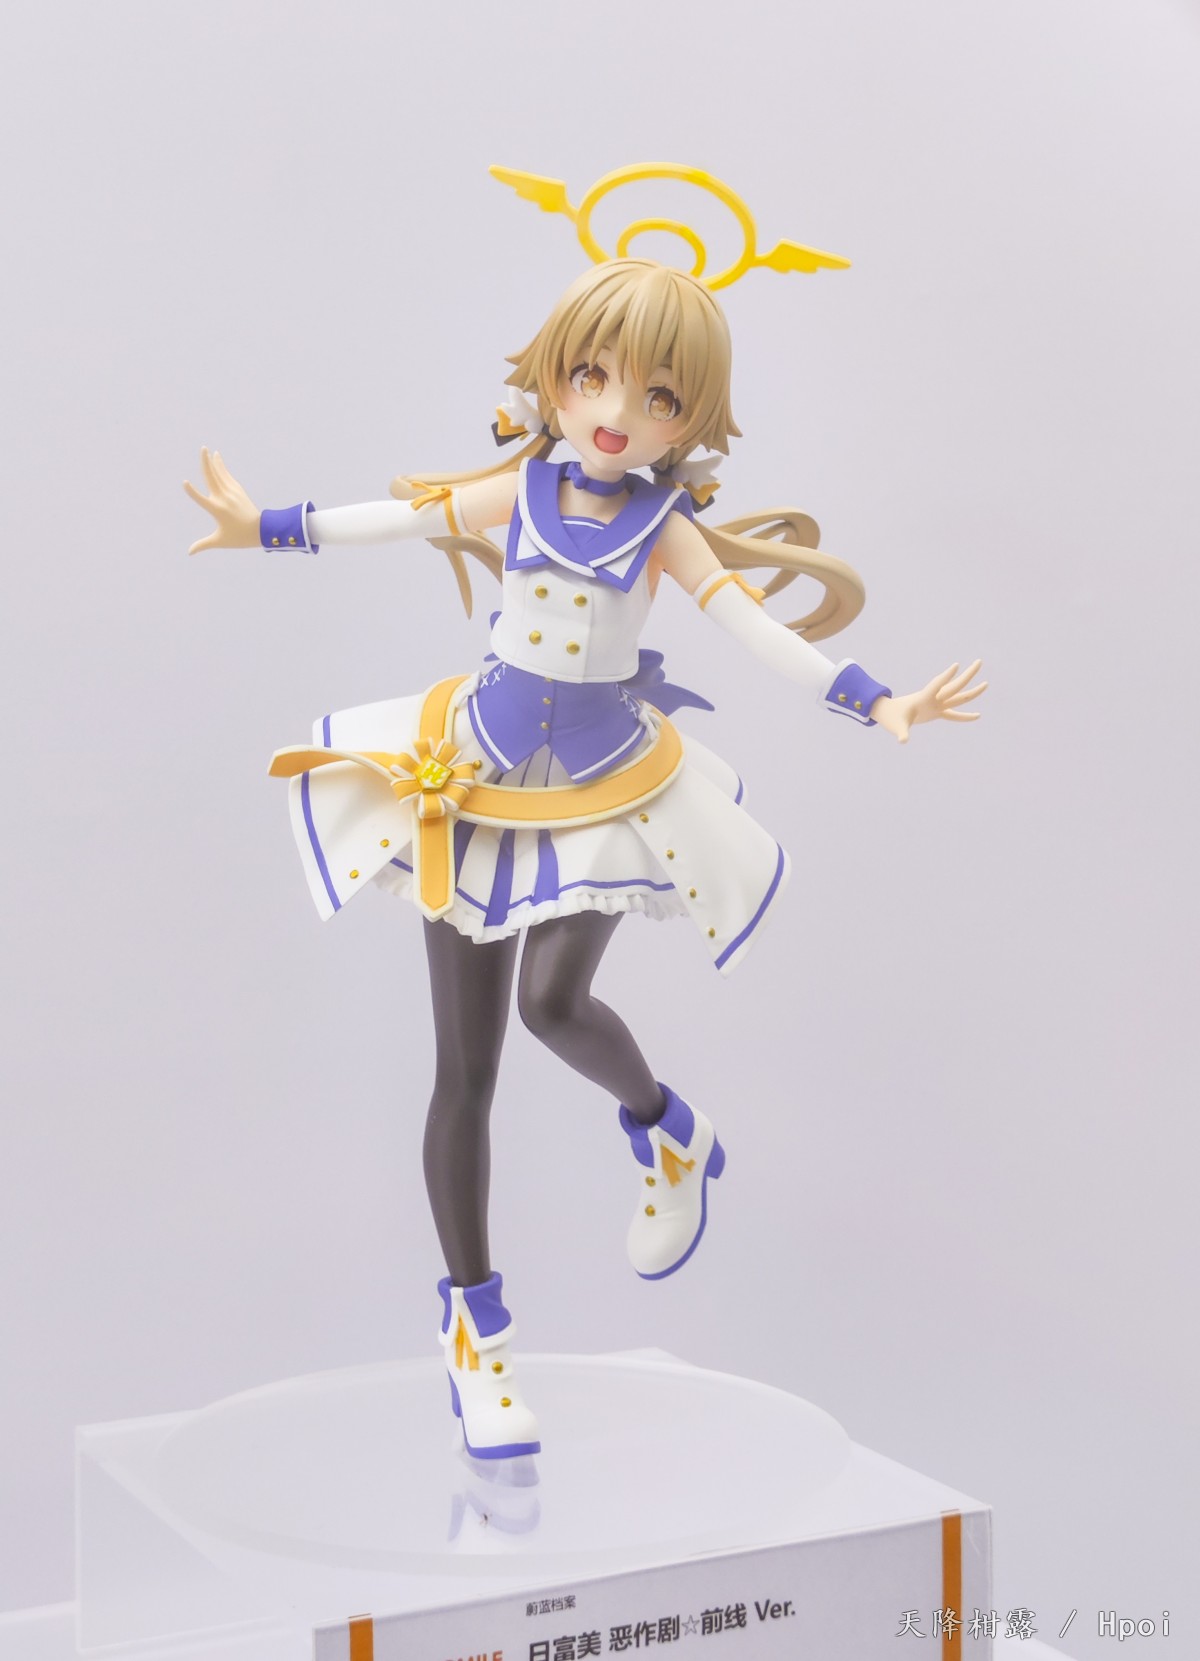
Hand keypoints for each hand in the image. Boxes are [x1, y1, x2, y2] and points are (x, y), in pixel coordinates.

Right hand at [183, 448, 260, 552]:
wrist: (262, 530)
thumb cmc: (239, 537)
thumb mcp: (220, 541)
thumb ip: (203, 545)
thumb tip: (189, 552)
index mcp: (217, 510)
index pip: (201, 499)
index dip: (192, 492)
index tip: (185, 482)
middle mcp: (223, 498)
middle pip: (211, 477)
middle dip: (206, 463)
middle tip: (202, 449)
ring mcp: (231, 492)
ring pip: (219, 474)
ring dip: (213, 462)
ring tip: (207, 450)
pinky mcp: (238, 490)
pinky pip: (227, 476)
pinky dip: (221, 467)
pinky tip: (217, 458)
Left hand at [870, 660, 986, 743]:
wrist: (890, 714)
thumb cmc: (893, 718)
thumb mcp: (897, 726)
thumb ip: (902, 733)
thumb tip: (902, 741)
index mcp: (924, 698)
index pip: (936, 685)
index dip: (945, 677)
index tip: (956, 666)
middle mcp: (934, 699)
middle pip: (955, 686)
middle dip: (967, 675)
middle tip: (979, 661)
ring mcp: (937, 705)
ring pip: (958, 696)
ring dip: (972, 690)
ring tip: (986, 682)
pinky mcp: (937, 712)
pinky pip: (954, 714)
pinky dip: (965, 716)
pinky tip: (977, 716)